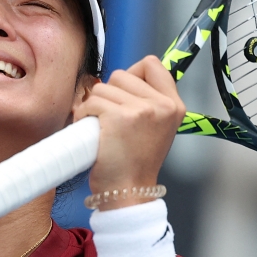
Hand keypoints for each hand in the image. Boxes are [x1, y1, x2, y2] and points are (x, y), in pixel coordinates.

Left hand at [73, 56, 184, 208]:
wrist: (128, 191)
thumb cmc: (135, 162)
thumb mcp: (157, 128)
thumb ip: (149, 101)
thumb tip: (124, 78)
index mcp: (174, 105)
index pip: (152, 64)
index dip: (133, 74)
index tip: (125, 94)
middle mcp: (162, 105)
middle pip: (121, 74)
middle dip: (109, 94)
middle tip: (111, 120)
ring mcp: (141, 110)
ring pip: (102, 88)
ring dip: (94, 106)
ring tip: (102, 128)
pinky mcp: (118, 117)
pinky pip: (90, 102)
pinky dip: (83, 115)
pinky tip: (92, 132)